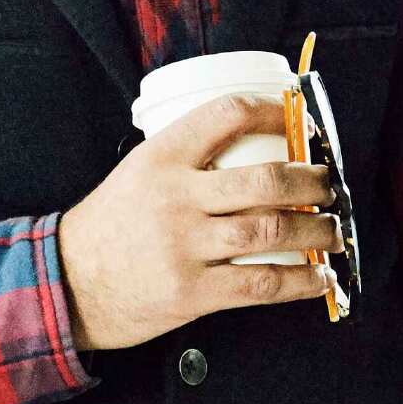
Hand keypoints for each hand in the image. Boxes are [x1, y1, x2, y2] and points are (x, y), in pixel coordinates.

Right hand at [56, 95, 340, 352]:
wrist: (68, 283)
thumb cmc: (109, 227)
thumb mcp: (137, 172)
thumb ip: (186, 158)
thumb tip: (254, 145)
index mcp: (160, 158)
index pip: (225, 115)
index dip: (272, 111)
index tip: (298, 119)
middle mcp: (175, 198)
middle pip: (265, 180)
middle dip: (311, 181)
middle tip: (329, 183)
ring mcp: (185, 247)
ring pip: (271, 232)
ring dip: (317, 230)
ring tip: (334, 229)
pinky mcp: (192, 292)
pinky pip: (261, 283)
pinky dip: (300, 281)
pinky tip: (321, 277)